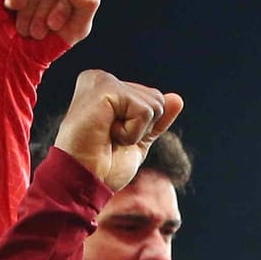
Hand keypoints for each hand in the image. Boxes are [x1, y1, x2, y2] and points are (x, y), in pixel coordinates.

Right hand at [0, 0, 99, 44]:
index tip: (54, 26)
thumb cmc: (44, 45)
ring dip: (29, 11)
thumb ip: (88, 2)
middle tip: (36, 31)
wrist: (11, 64)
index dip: (64, 5)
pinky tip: (10, 9)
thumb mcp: (76, 29)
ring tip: (23, 26)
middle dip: (45, 11)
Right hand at [53, 70, 181, 190]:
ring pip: (154, 104)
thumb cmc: (102, 166)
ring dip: (136, 131)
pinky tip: (107, 134)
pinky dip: (132, 132)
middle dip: (142, 129)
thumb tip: (177, 98)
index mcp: (105, 88)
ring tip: (107, 137)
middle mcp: (101, 78)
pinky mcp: (105, 88)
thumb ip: (155, 120)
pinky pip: (144, 111)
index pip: (152, 99)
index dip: (143, 129)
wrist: (83, 181)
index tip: (113, 139)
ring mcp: (102, 81)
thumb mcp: (137, 142)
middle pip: (157, 99)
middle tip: (110, 140)